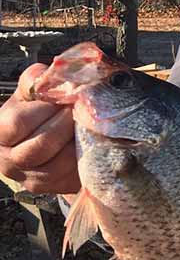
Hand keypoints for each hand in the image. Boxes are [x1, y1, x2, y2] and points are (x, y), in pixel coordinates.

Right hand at [0, 63, 79, 194]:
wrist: (53, 140)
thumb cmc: (41, 113)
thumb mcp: (33, 94)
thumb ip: (36, 81)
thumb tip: (46, 72)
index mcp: (0, 132)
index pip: (18, 123)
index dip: (45, 108)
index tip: (64, 97)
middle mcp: (8, 160)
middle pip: (41, 144)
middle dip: (66, 124)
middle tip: (81, 110)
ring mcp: (30, 178)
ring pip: (59, 162)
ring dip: (78, 140)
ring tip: (87, 124)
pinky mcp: (52, 187)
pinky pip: (72, 174)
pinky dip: (85, 156)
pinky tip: (90, 141)